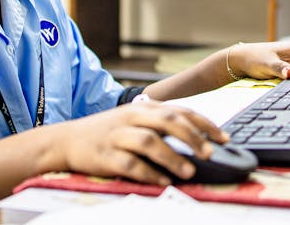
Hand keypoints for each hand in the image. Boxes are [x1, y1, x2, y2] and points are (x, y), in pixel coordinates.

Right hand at [54, 101, 226, 185]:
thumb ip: (161, 123)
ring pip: (149, 142)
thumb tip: (199, 136)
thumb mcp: (134, 120)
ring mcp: (117, 136)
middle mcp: (131, 118)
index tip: (224, 138)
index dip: (204, 124)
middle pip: (167, 121)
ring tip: (189, 171)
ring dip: (172, 157)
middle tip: (210, 153)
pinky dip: (148, 173)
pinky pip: (130, 164)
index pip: (179, 111)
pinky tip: (162, 182)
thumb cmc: (107, 132)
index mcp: (143, 108)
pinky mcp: (105, 155)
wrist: (66, 140)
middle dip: (192, 137)